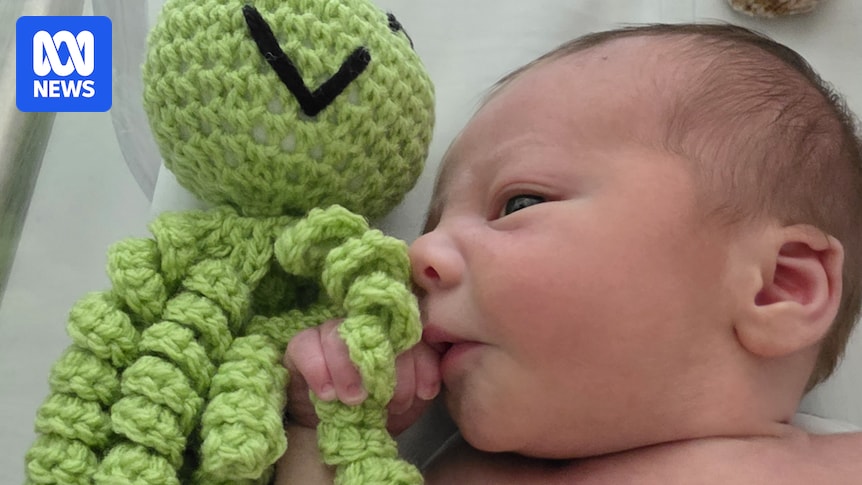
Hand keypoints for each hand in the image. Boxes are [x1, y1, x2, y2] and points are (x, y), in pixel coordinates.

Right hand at [284, 319, 440, 435]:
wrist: (339, 431)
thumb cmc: (379, 411)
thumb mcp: (406, 402)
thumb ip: (420, 384)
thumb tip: (428, 385)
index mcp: (394, 334)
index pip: (411, 332)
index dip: (421, 362)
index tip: (424, 394)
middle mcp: (363, 325)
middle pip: (377, 328)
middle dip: (389, 368)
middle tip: (389, 402)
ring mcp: (330, 331)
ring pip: (339, 332)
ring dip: (350, 368)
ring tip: (355, 400)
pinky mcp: (301, 345)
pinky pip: (305, 344)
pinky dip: (318, 369)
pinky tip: (327, 394)